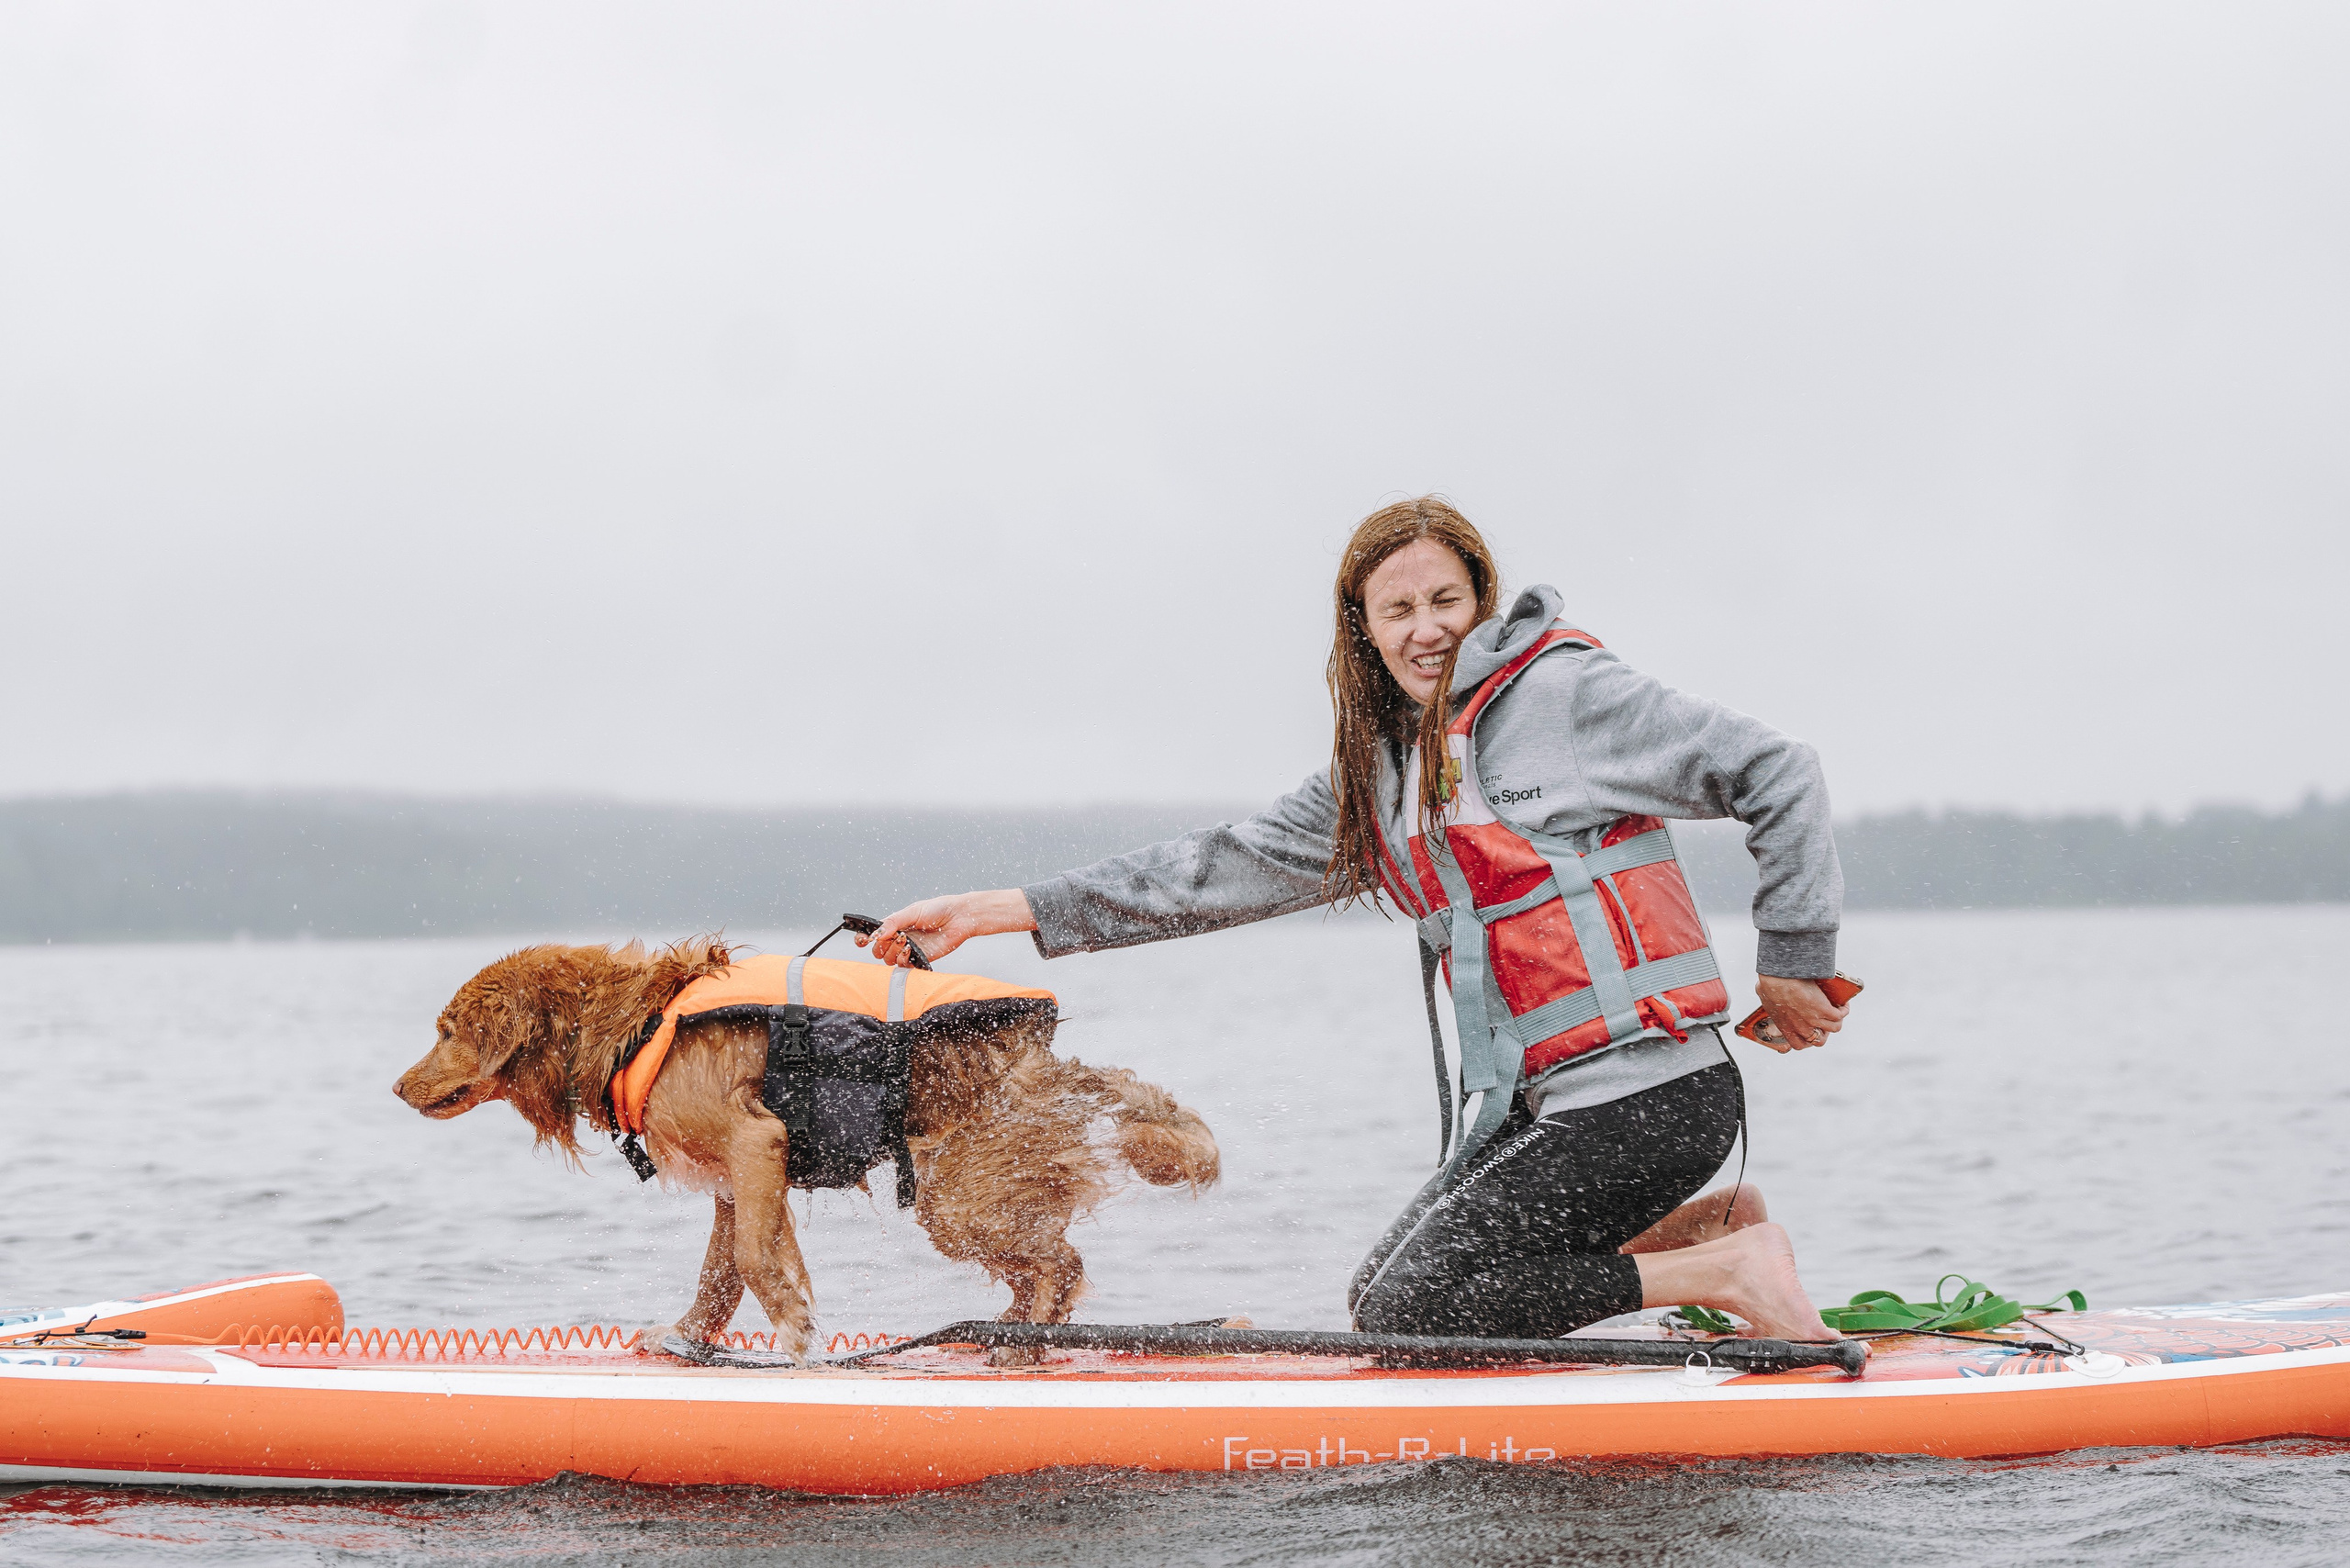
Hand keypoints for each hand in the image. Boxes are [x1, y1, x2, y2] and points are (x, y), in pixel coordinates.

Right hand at [861, 889, 1037, 965]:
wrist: (959, 917)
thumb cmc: (937, 909)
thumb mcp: (912, 911)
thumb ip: (893, 922)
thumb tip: (875, 934)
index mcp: (895, 925)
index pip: (872, 935)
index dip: (863, 939)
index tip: (862, 940)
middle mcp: (899, 939)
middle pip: (878, 951)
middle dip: (880, 947)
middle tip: (893, 937)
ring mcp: (909, 950)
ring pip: (889, 961)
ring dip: (892, 953)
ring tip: (906, 942)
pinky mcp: (920, 959)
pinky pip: (904, 967)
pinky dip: (903, 961)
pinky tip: (910, 950)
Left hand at [1751, 974, 1848, 1053]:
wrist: (1780, 977)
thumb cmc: (1770, 983)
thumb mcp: (1765, 996)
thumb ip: (1769, 999)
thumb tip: (1763, 989)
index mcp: (1786, 1027)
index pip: (1799, 1044)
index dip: (1807, 1039)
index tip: (1810, 1030)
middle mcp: (1801, 1028)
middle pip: (1819, 1040)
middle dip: (1823, 1031)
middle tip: (1824, 1020)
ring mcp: (1814, 1020)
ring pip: (1834, 1028)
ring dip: (1836, 1020)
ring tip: (1837, 1010)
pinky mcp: (1825, 1010)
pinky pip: (1840, 1015)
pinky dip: (1844, 1009)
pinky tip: (1843, 1003)